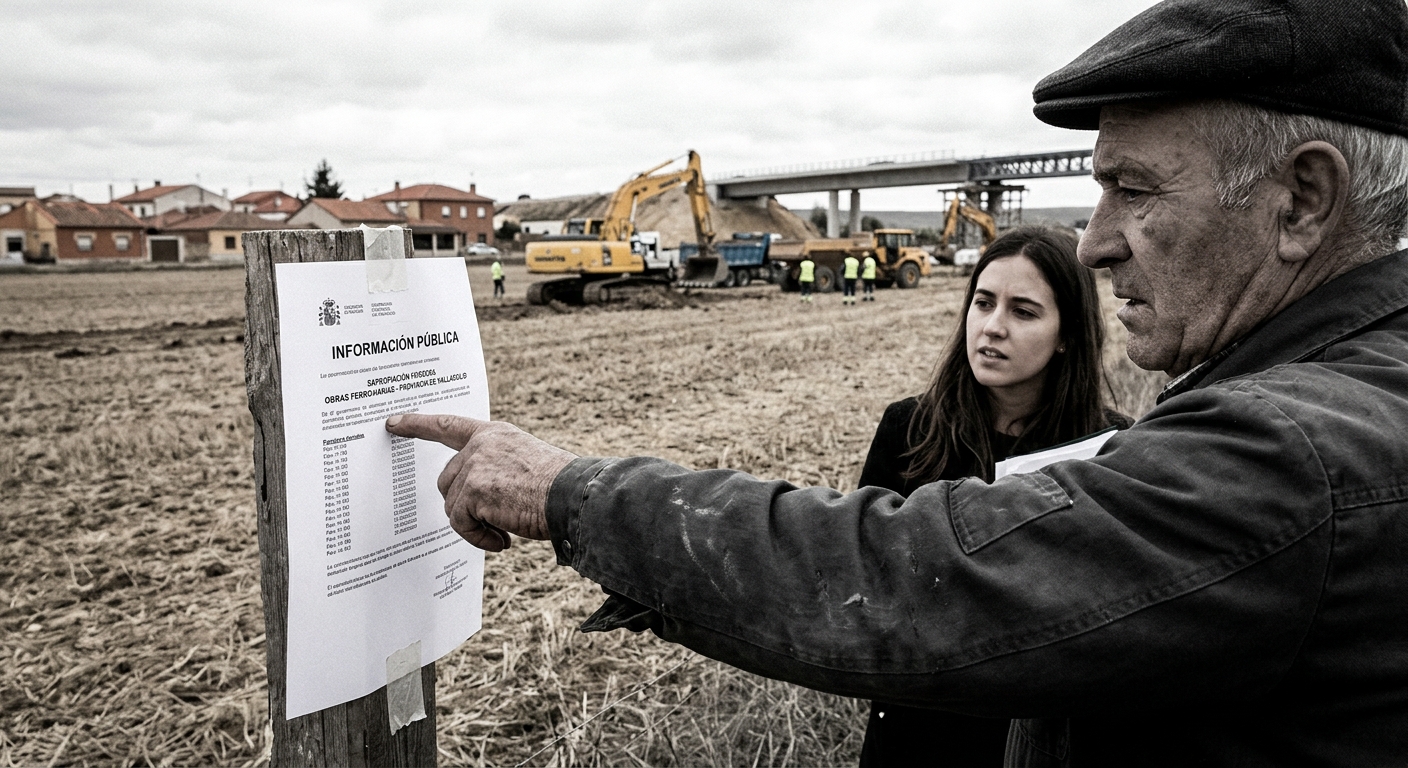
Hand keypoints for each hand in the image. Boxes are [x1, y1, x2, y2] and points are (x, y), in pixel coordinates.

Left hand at [385, 414, 576, 550]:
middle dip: (465, 505)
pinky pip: (460, 524)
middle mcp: (480, 445)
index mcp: (494, 434)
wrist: (574, 496)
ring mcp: (475, 466)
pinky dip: (479, 538)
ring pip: (453, 506)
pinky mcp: (473, 491)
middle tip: (494, 520)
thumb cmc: (559, 487)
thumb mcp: (525, 463)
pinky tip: (503, 541)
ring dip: (476, 524)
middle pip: (447, 481)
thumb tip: (476, 497)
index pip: (449, 426)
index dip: (419, 424)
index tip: (394, 423)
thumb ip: (495, 468)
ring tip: (506, 529)